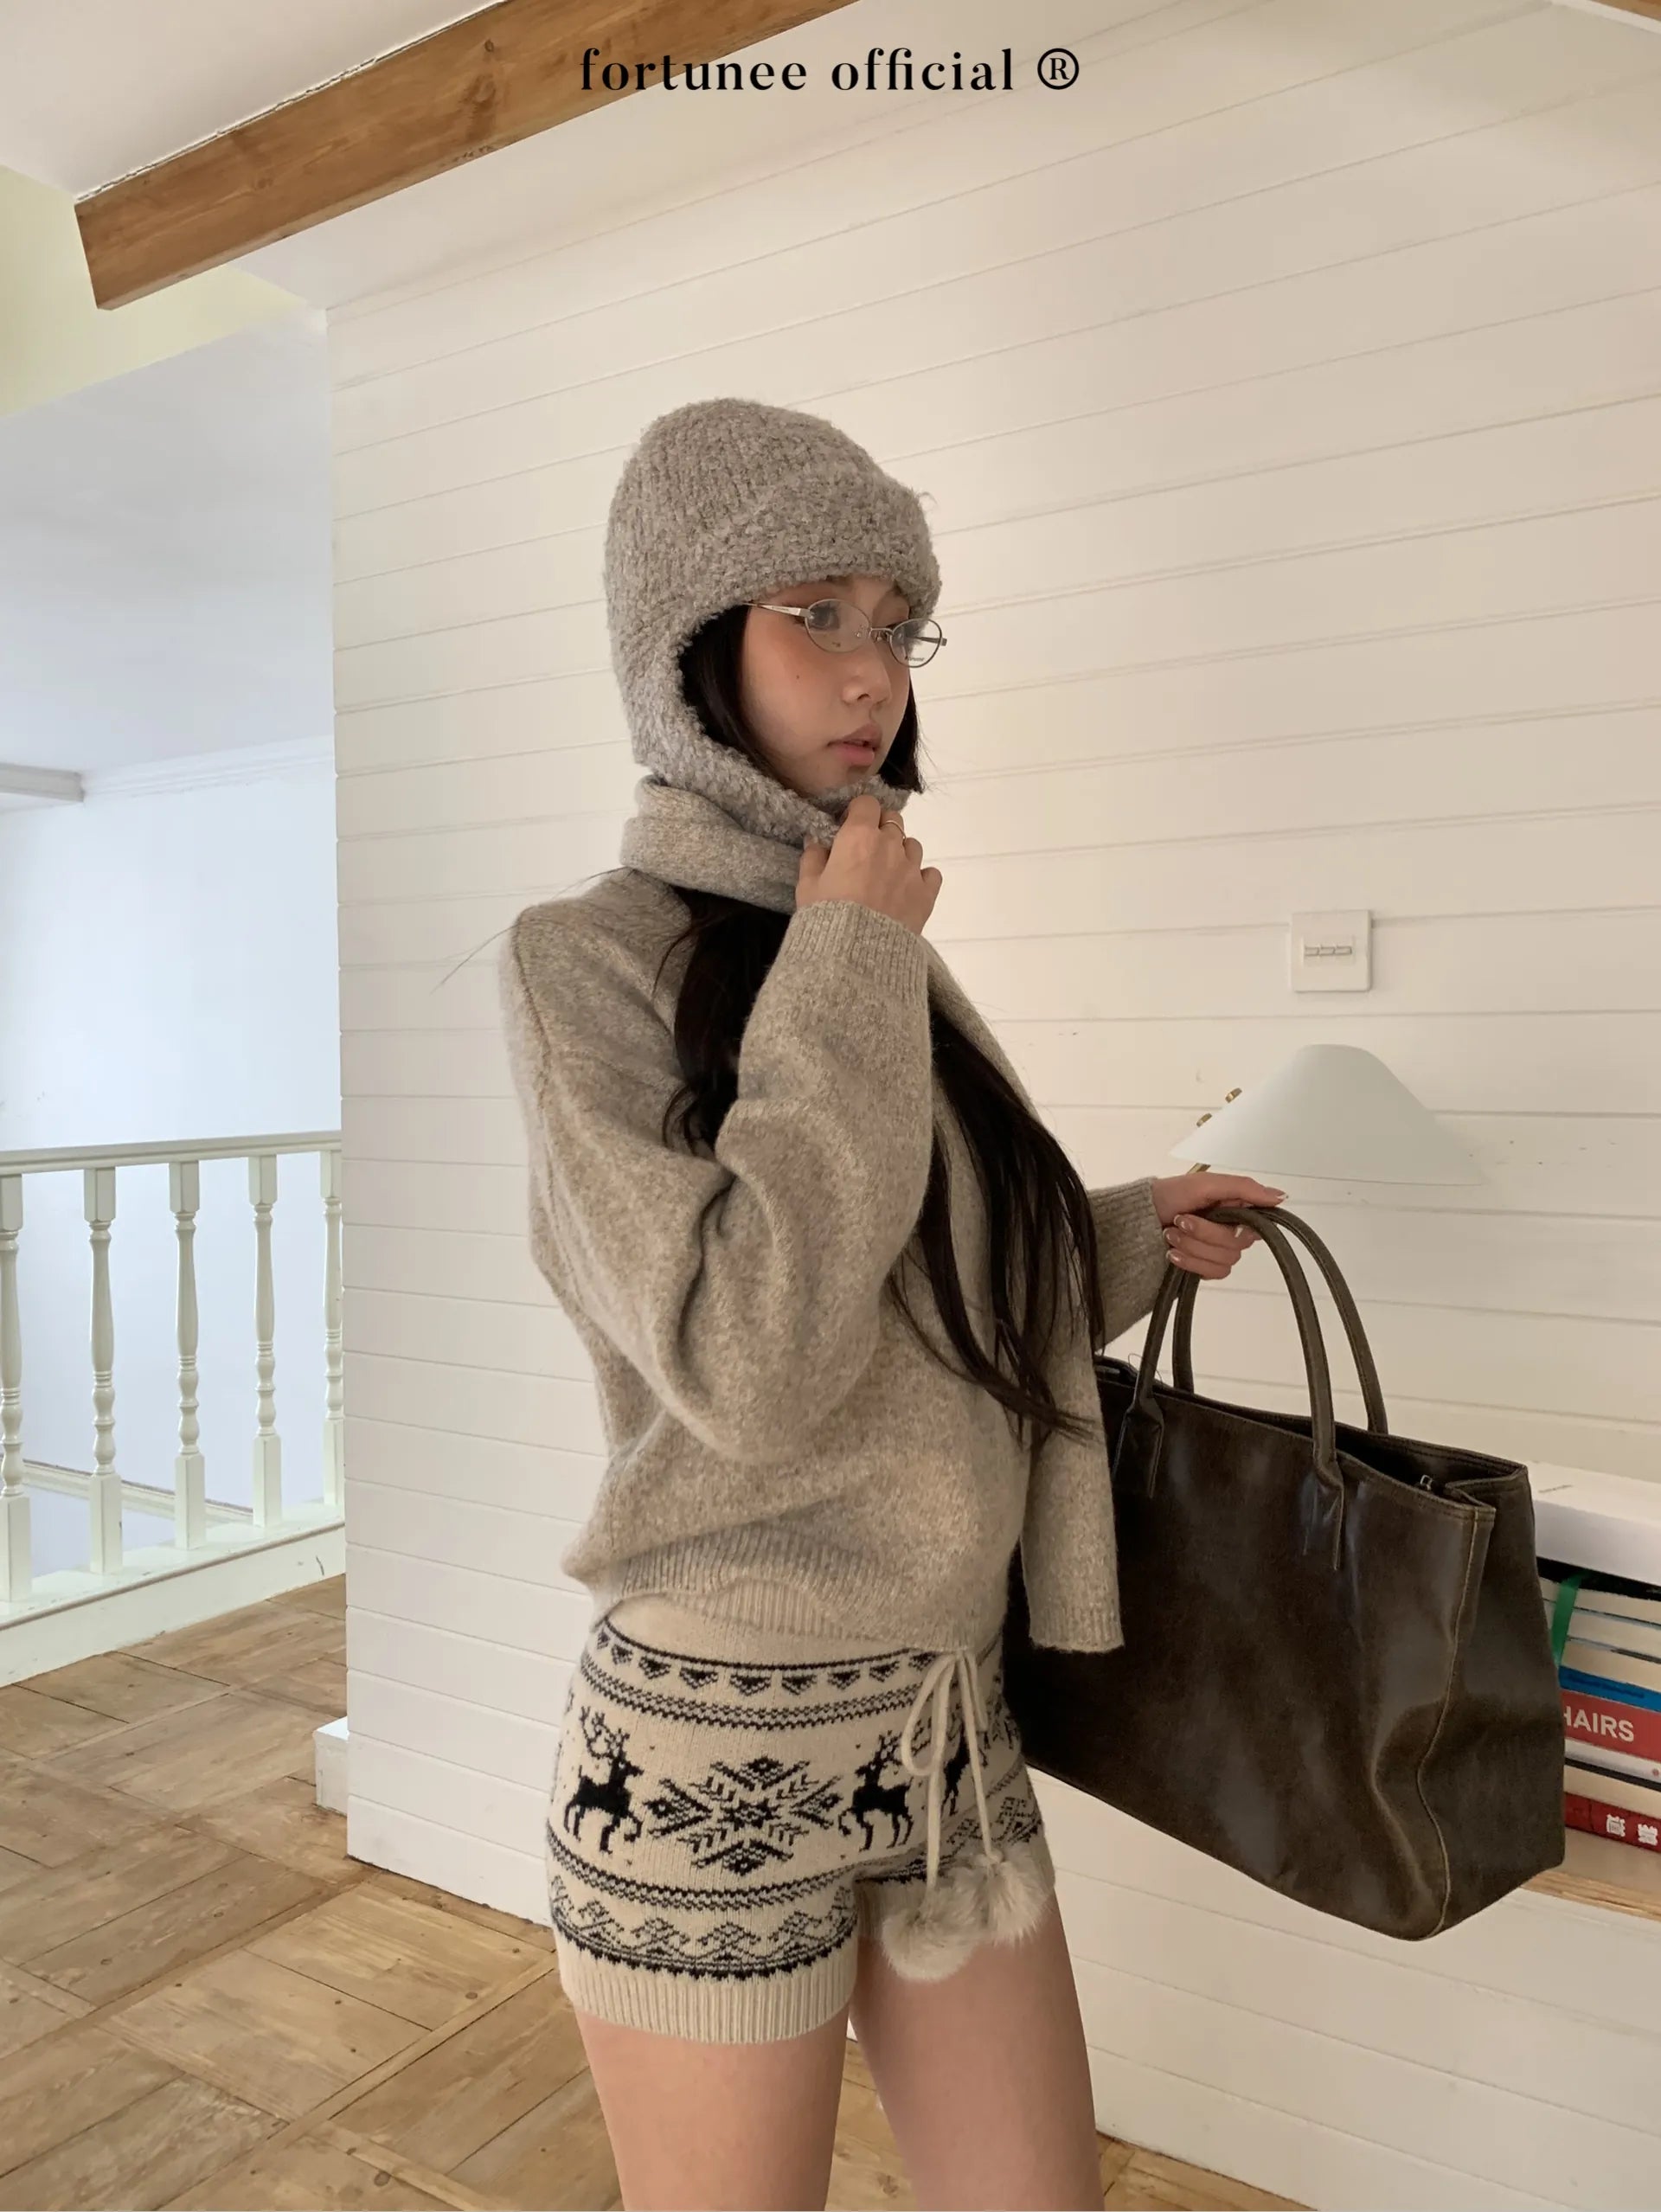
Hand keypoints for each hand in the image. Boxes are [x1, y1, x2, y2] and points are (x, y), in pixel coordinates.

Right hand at [797, 793, 941, 936]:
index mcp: (859, 837)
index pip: (866, 804)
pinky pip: (930, 873)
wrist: (858, 956)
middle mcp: (890, 845)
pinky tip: (908, 890)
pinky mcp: (927, 893)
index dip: (858, 813)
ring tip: (887, 874)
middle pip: (892, 820)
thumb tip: (816, 841)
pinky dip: (921, 877)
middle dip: (880, 829)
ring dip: (901, 852)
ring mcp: (912, 869)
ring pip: (912, 845)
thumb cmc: (827, 916)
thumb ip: (813, 858)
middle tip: (867, 852)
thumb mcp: (807, 887)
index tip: (849, 827)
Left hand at [1150, 1172, 1285, 1278]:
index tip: (1220, 1213)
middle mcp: (1231, 1228)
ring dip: (1193, 1247)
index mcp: (1236, 1206)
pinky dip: (1191, 1262)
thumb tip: (1280, 1196)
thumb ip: (1244, 1188)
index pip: (1259, 1222)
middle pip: (1238, 1244)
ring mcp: (1218, 1249)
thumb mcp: (1205, 1183)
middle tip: (1180, 1220)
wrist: (1137, 1218)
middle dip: (1204, 1233)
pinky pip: (1213, 1273)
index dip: (1241, 1223)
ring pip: (1226, 1260)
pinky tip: (1173, 1253)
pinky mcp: (1206, 1267)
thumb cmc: (1168, 1195)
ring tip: (1171, 1234)